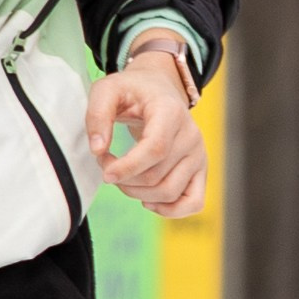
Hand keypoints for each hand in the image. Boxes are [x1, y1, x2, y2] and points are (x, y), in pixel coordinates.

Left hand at [84, 34, 207, 217]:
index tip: (105, 171)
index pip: (155, 149)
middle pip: (158, 175)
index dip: (128, 166)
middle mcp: (191, 135)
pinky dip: (170, 209)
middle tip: (105, 165)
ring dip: (138, 194)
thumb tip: (97, 150)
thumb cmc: (131, 90)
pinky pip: (194, 202)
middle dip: (124, 179)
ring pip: (170, 192)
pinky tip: (146, 199)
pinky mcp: (200, 169)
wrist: (159, 89)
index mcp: (171, 112)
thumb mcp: (107, 89)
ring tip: (122, 178)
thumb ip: (97, 115)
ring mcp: (199, 154)